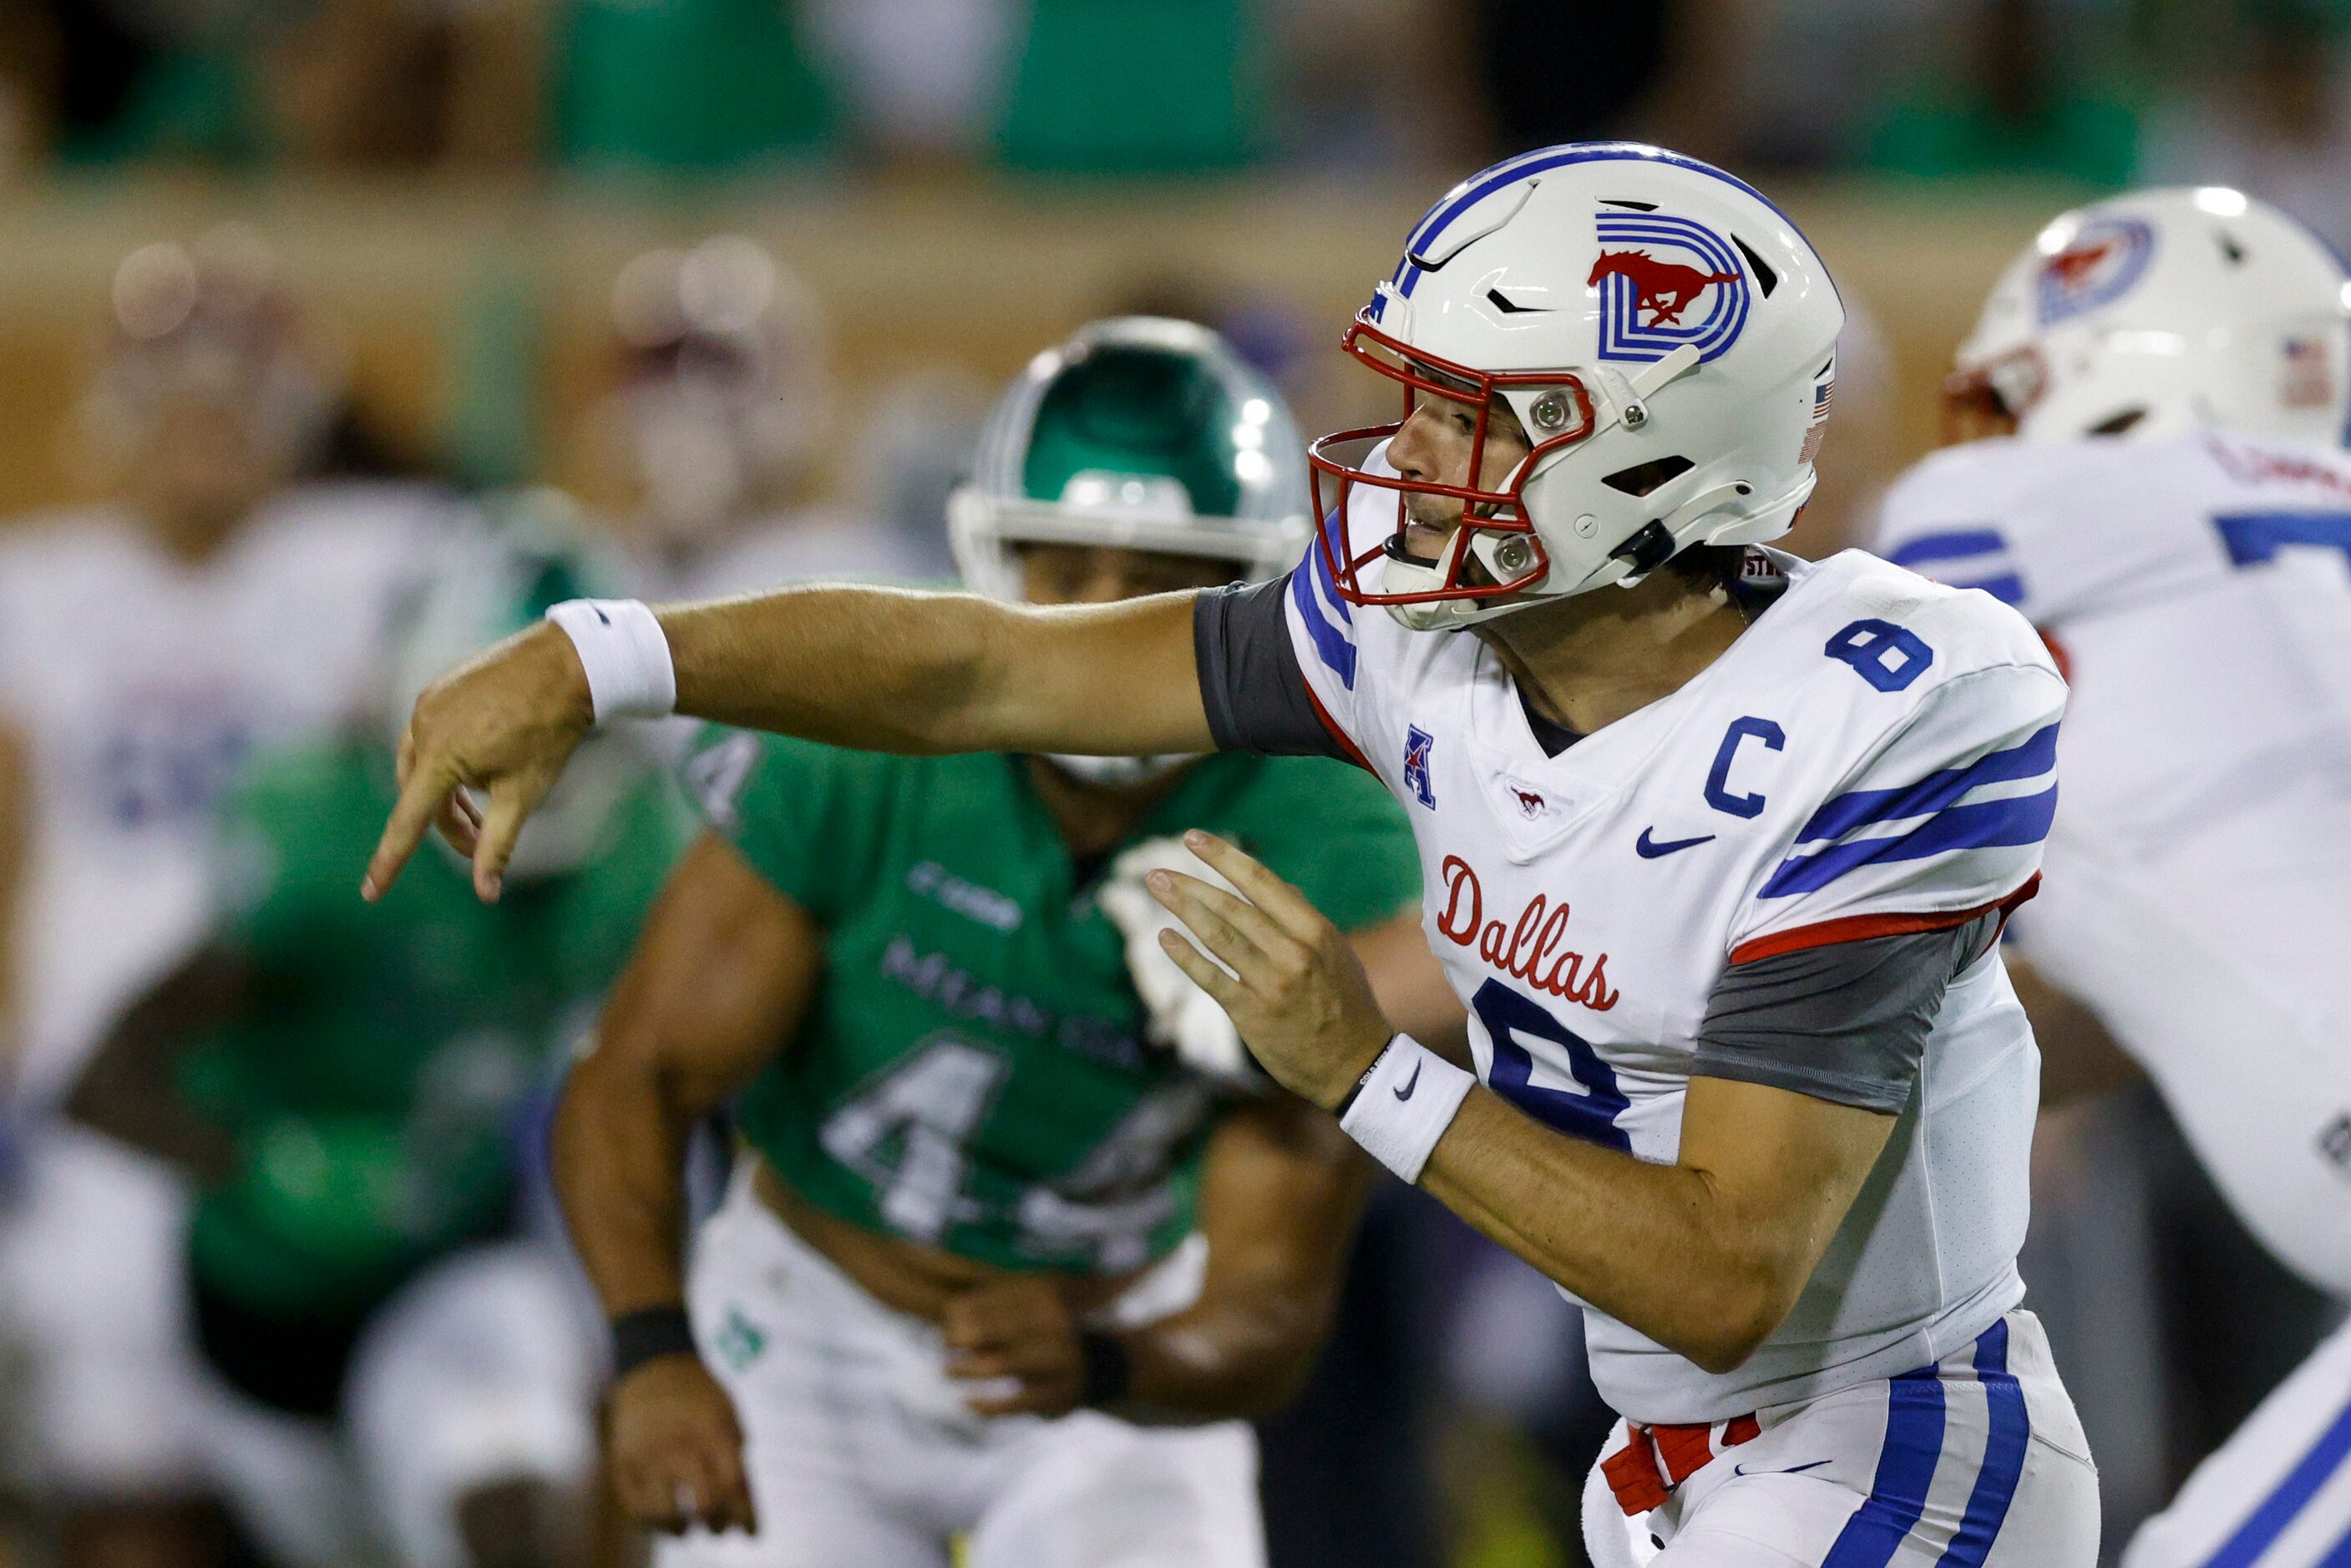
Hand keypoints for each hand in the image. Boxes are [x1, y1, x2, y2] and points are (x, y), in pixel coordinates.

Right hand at [363, 622, 592, 903]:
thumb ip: (497, 845)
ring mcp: (427, 704)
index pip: (408, 823)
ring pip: (424, 767)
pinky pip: (431, 737)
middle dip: (449, 824)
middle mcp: (422, 728)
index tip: (370, 894)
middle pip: (421, 797)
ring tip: (485, 804)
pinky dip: (450, 760)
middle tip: (480, 843)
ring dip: (448, 794)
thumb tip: (486, 894)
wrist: (567, 664)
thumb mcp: (524, 793)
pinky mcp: (437, 689)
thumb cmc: (549, 731)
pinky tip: (485, 759)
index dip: (389, 862)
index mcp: (439, 757)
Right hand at [605, 1355, 757, 1534]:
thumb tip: (745, 1519)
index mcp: (713, 1430)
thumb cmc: (700, 1399)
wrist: (654, 1366)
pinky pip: (635, 1509)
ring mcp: (647, 1454)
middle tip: (717, 1527)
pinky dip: (651, 1524)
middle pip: (704, 1504)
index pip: (733, 1485)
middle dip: (716, 1526)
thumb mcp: (729, 1416)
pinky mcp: (621, 1462)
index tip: (749, 1533)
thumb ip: (736, 1461)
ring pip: (665, 1515)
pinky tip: (663, 1520)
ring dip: (680, 1530)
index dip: (745, 1516)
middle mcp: (680, 1443)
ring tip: (687, 1526)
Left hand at [942, 1276, 1085, 1417]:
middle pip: (989, 1331)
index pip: (988, 1301)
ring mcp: (1058, 1360)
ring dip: (965, 1369)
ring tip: (946, 1370)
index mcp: (1044, 1295)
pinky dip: (985, 1405)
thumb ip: (991, 1310)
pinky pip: (1012, 1403)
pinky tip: (967, 1402)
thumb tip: (948, 1318)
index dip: (959, 1314)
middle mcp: (1055, 1324)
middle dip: (958, 1338)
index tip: (947, 1325)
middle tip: (945, 1344)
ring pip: (999, 1365)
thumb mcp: (1026, 1310)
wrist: (1095, 1367)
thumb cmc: (1044, 1333)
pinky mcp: (1057, 1395)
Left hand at [1146, 831, 1392, 1111]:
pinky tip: (1166, 937)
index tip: (1192, 838)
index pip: (1260, 882)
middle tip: (1156, 870)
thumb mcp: (1336, 951)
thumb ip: (1303, 918)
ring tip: (1156, 889)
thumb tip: (1277, 884)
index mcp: (1314, 930)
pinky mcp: (1251, 1014)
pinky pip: (1210, 978)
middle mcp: (1292, 952)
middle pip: (1231, 907)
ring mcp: (1270, 984)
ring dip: (1182, 910)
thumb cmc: (1346, 1002)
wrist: (1354, 1064)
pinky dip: (1185, 955)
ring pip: (1217, 937)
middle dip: (1190, 885)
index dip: (1222, 857)